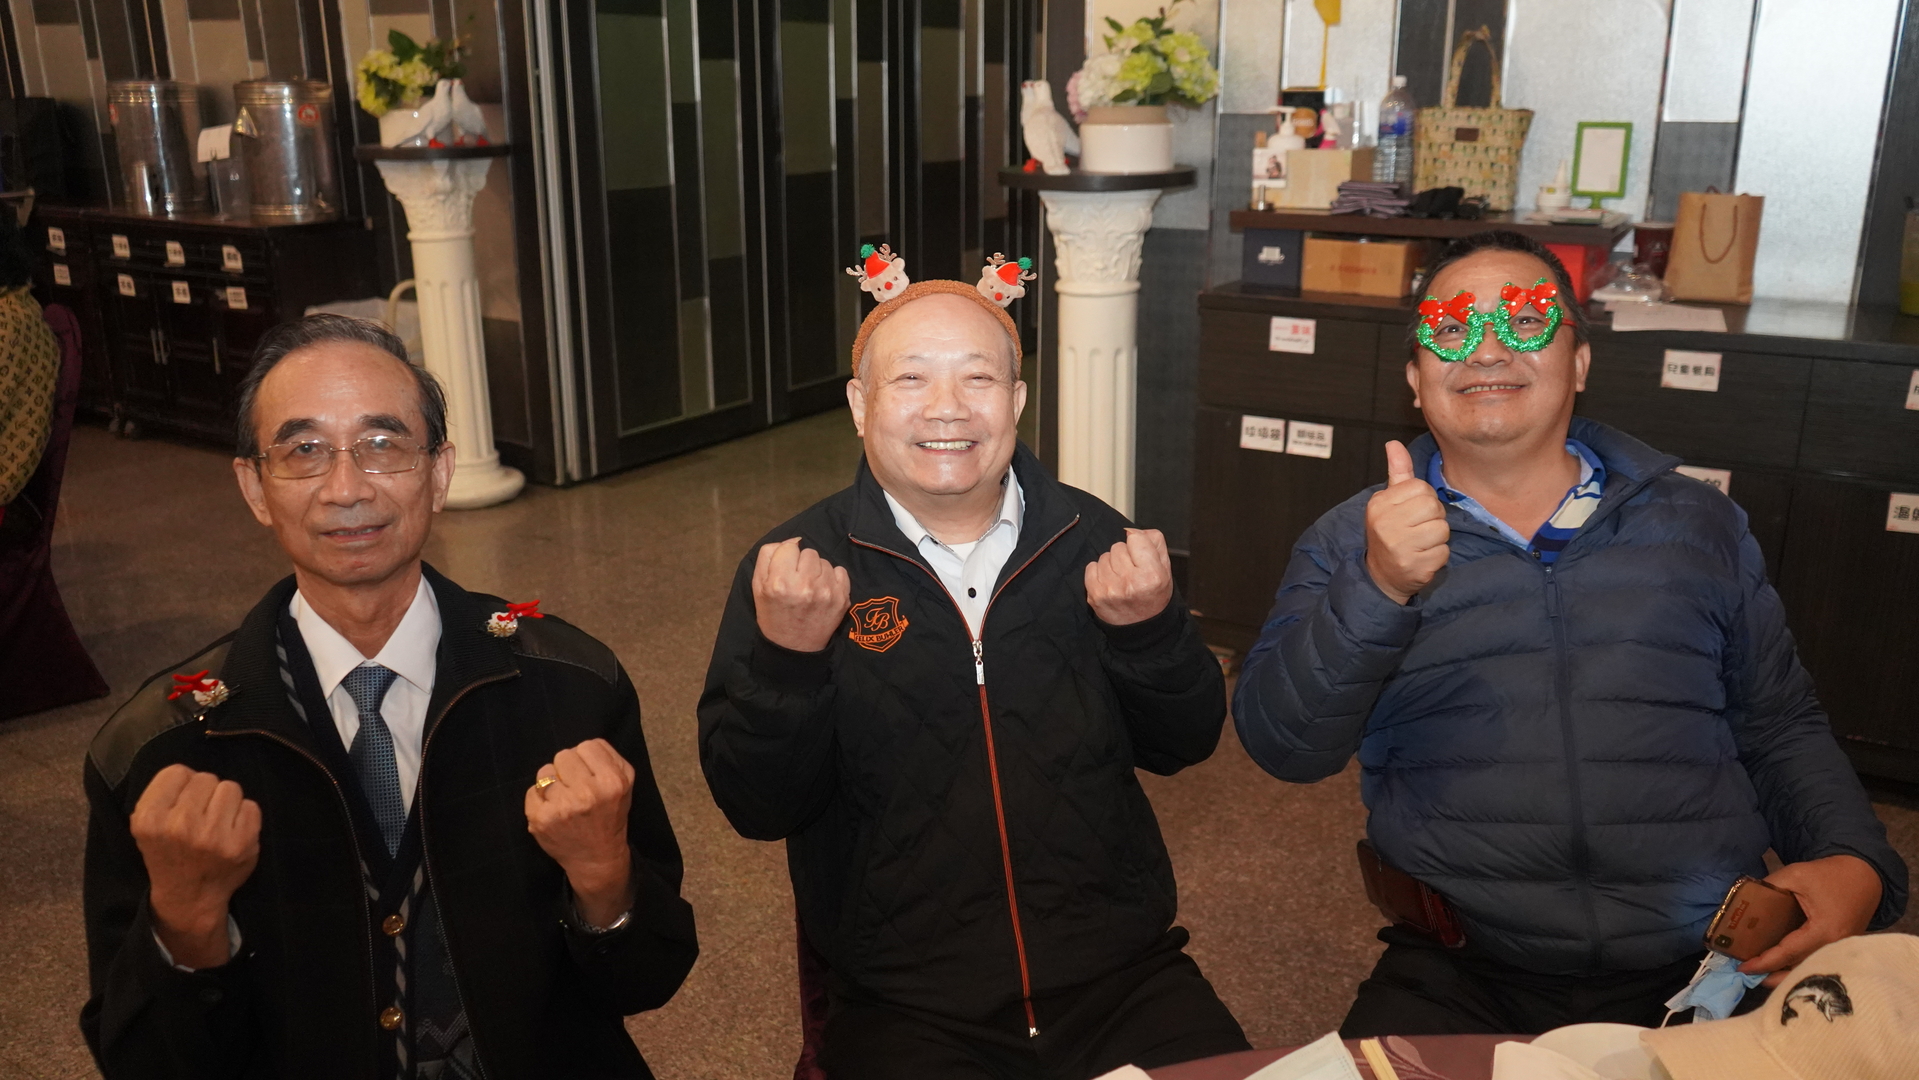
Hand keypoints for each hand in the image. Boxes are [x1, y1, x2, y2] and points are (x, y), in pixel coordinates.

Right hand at [130, 764, 260, 968]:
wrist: (189, 897)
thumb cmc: (169, 854)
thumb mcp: (148, 825)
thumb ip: (164, 794)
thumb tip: (190, 771)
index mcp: (149, 819)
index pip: (177, 772)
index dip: (182, 784)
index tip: (181, 802)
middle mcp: (179, 825)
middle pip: (206, 778)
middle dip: (205, 793)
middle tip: (201, 816)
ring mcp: (213, 835)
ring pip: (230, 788)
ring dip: (226, 802)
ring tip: (216, 823)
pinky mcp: (241, 843)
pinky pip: (251, 806)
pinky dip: (244, 816)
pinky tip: (231, 833)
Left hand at [526, 739, 634, 928]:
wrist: (596, 858)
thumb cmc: (610, 816)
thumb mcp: (625, 785)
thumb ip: (609, 759)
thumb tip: (582, 747)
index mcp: (613, 781)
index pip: (588, 745)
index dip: (587, 759)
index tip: (590, 775)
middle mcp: (588, 793)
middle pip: (564, 755)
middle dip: (568, 769)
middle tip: (575, 787)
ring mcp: (562, 807)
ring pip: (544, 771)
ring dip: (551, 782)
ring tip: (563, 799)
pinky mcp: (541, 819)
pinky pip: (531, 791)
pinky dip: (539, 799)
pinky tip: (552, 812)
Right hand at [752, 537, 850, 652]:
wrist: (794, 648)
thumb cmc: (773, 614)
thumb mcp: (758, 586)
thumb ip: (768, 555)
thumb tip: (794, 539)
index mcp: (780, 582)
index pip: (788, 547)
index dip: (786, 558)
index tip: (785, 572)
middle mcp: (805, 585)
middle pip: (809, 552)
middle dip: (802, 564)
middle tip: (797, 582)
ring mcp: (827, 592)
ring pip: (824, 561)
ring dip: (817, 571)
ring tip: (809, 589)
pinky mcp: (842, 598)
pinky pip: (840, 570)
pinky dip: (832, 578)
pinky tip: (822, 591)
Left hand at [1086, 528, 1174, 625]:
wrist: (1142, 628)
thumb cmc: (1154, 595)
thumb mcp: (1165, 568)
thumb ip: (1154, 542)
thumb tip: (1130, 530)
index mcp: (1152, 575)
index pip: (1136, 538)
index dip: (1138, 545)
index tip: (1141, 558)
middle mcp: (1130, 582)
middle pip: (1118, 546)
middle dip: (1125, 556)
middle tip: (1132, 572)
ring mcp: (1110, 589)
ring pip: (1104, 556)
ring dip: (1112, 564)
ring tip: (1121, 579)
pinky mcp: (1095, 595)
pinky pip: (1091, 567)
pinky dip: (1099, 572)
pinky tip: (1110, 583)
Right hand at [1365, 441, 1449, 604]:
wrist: (1380, 575)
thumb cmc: (1390, 532)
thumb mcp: (1389, 501)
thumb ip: (1398, 473)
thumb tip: (1394, 443)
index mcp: (1380, 504)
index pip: (1422, 488)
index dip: (1425, 500)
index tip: (1413, 513)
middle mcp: (1386, 524)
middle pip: (1434, 507)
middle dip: (1433, 518)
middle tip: (1418, 529)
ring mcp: (1399, 547)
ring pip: (1442, 530)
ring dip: (1437, 539)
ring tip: (1420, 544)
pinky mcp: (1414, 567)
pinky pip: (1443, 552)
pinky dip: (1438, 557)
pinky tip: (1422, 558)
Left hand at [1741, 854, 1882, 986]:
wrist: (1866, 876)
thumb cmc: (1831, 875)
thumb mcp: (1796, 874)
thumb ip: (1769, 887)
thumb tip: (1744, 900)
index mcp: (1824, 931)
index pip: (1788, 953)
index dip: (1764, 962)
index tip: (1742, 968)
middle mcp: (1834, 947)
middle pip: (1800, 970)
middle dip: (1773, 977)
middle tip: (1747, 976)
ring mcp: (1840, 951)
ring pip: (1809, 970)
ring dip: (1785, 976)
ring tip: (1759, 974)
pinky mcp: (1841, 949)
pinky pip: (1816, 962)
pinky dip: (1798, 967)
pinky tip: (1780, 965)